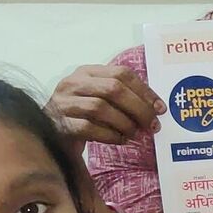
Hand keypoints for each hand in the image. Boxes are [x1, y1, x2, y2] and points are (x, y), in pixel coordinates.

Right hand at [47, 64, 164, 148]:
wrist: (52, 134)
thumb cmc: (84, 117)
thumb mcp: (101, 99)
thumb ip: (122, 98)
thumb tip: (156, 109)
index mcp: (86, 72)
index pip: (121, 73)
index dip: (144, 91)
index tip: (160, 108)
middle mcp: (72, 83)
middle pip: (113, 89)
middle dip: (138, 108)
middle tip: (152, 125)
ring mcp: (62, 102)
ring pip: (100, 107)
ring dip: (124, 123)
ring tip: (135, 134)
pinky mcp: (59, 123)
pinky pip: (88, 128)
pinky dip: (109, 135)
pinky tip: (120, 140)